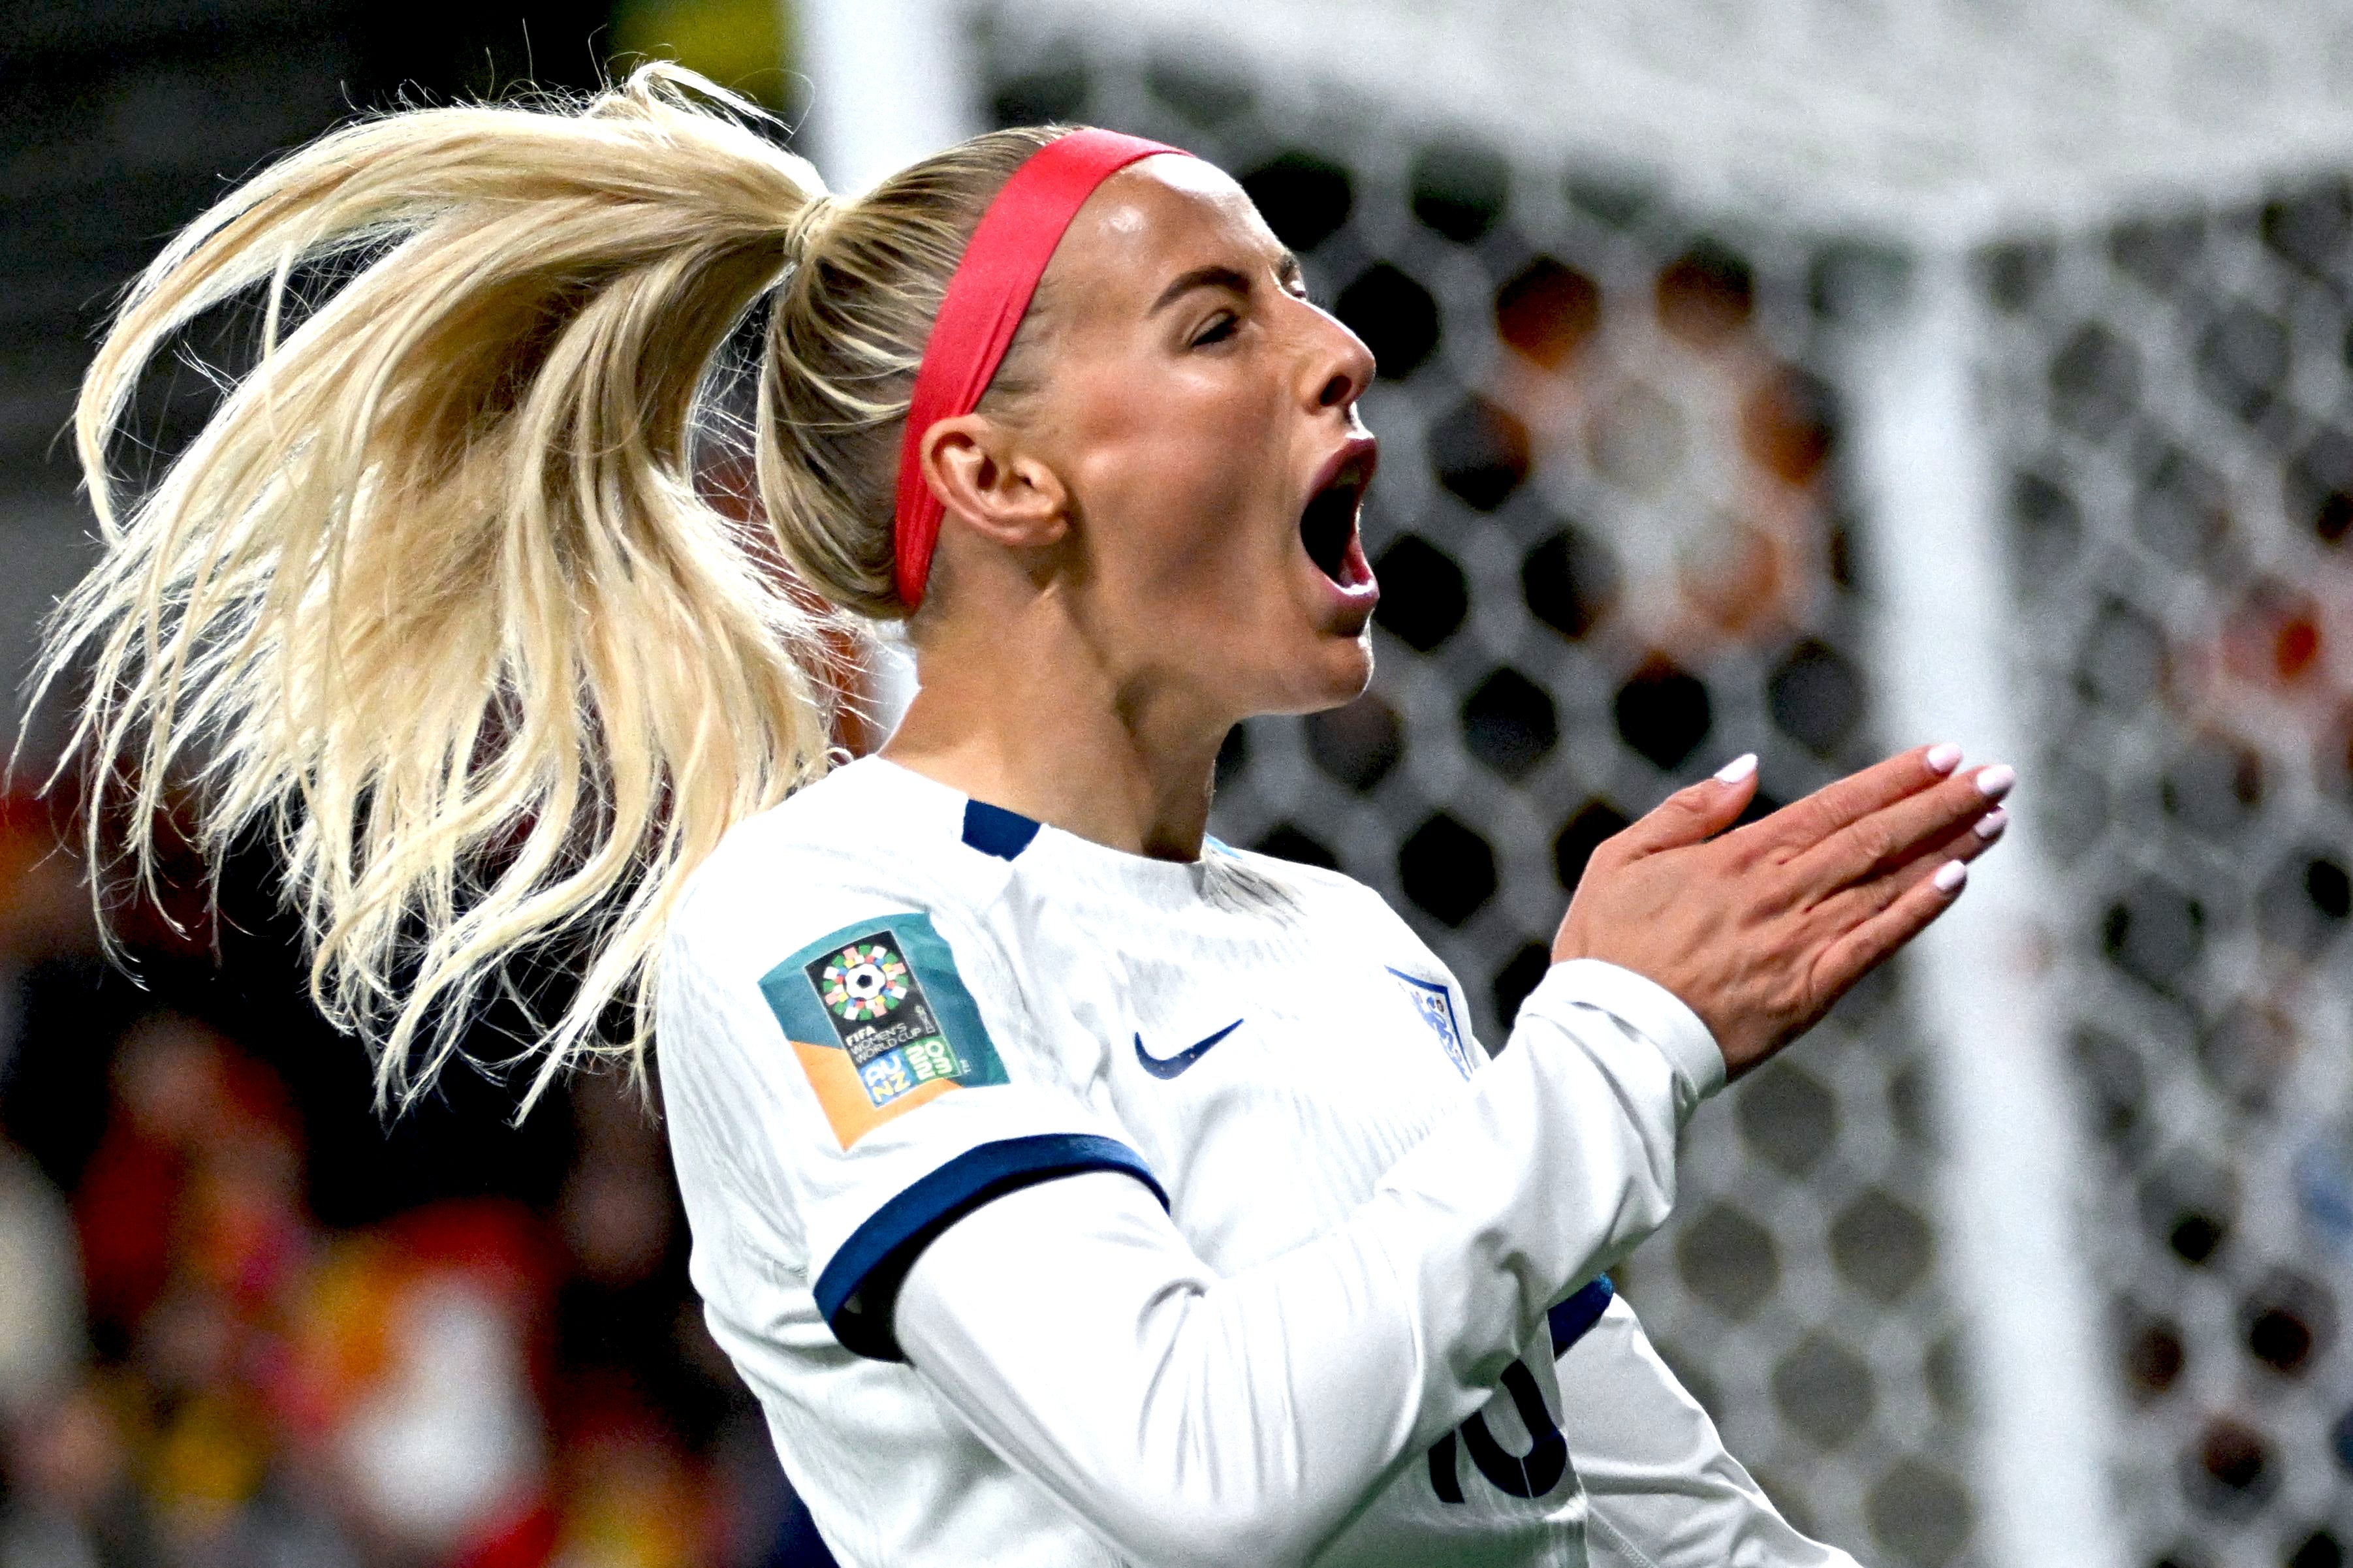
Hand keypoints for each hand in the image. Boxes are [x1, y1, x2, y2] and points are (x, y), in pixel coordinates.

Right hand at [1550, 745, 2010, 1078]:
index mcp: (1739, 856)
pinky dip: (1918, 912)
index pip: (1835, 804)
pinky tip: (1957, 884)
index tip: (1947, 754)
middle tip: (1998, 775)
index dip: (1895, 778)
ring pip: (1888, 885)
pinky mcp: (1808, 993)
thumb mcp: (1621, 858)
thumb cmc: (1605, 949)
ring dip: (1948, 849)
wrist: (1609, 1039)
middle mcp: (1781, 892)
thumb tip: (1748, 768)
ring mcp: (1800, 943)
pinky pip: (1875, 946)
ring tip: (1996, 819)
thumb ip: (1688, 810)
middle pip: (1877, 837)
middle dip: (1943, 803)